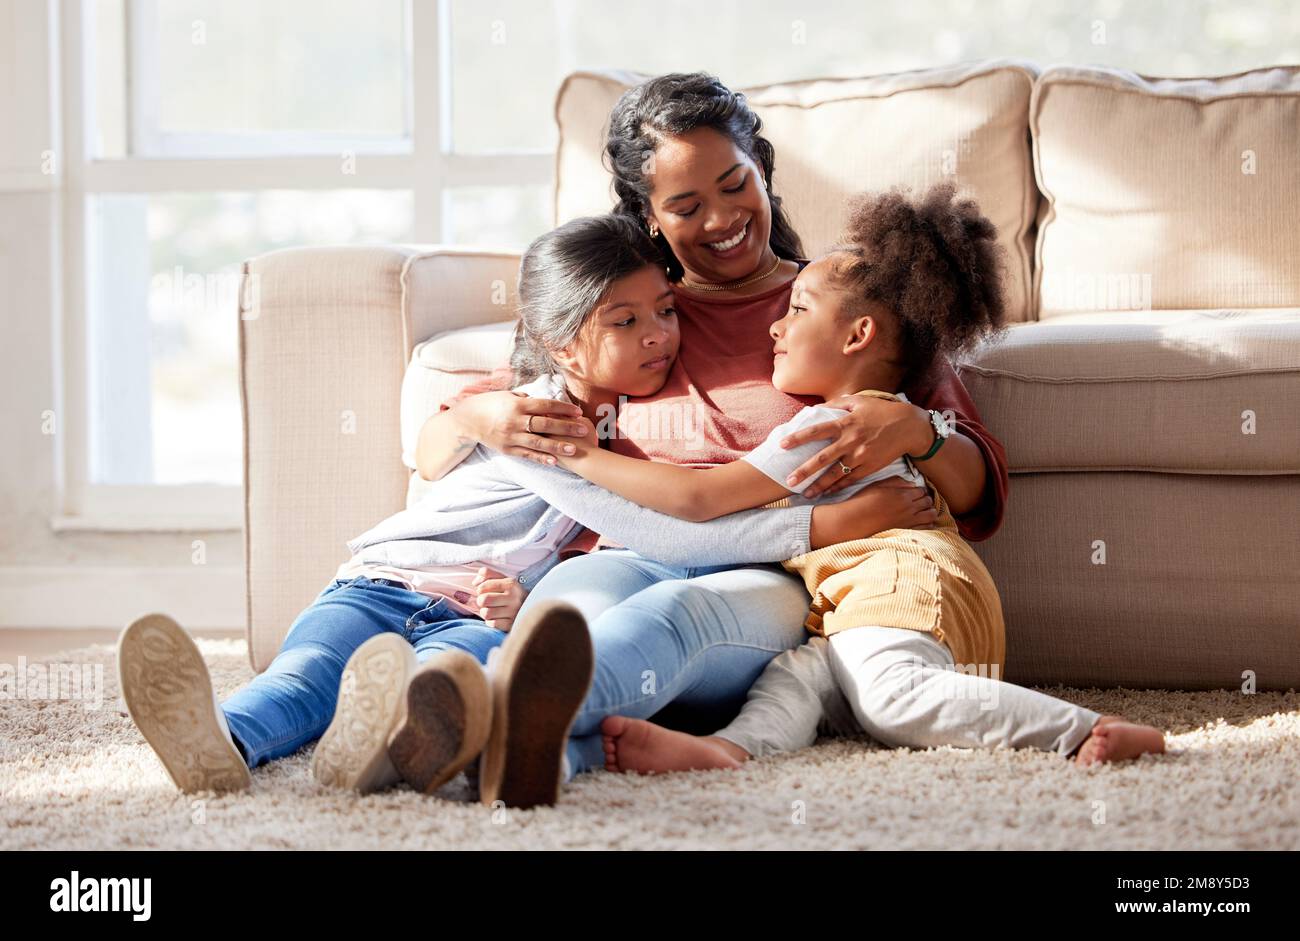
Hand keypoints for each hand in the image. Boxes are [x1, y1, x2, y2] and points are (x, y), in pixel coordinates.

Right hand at [462, 391, 589, 465]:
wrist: (467, 420)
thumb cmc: (488, 404)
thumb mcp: (506, 395)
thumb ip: (525, 397)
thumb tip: (541, 399)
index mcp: (517, 404)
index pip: (545, 405)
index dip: (563, 409)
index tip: (578, 412)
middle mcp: (515, 420)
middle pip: (545, 424)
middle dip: (566, 427)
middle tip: (583, 430)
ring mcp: (511, 436)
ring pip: (538, 442)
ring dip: (558, 446)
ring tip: (575, 449)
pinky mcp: (507, 449)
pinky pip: (527, 455)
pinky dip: (541, 458)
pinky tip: (555, 462)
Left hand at [472, 567, 526, 630]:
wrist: (533, 609)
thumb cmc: (512, 593)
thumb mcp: (503, 579)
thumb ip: (487, 574)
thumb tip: (475, 583)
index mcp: (511, 584)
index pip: (482, 587)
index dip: (480, 590)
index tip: (486, 592)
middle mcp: (514, 597)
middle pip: (483, 600)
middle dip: (481, 602)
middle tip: (487, 602)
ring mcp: (514, 612)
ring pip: (486, 613)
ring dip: (486, 613)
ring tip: (492, 610)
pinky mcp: (512, 624)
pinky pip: (492, 624)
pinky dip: (492, 622)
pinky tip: (498, 618)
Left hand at [780, 395, 933, 498]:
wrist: (909, 427)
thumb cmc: (882, 412)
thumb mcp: (860, 401)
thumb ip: (838, 404)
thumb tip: (818, 407)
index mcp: (846, 423)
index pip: (817, 431)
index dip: (798, 438)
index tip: (782, 445)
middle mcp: (851, 441)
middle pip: (822, 458)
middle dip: (804, 471)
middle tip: (788, 481)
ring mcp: (861, 456)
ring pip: (835, 474)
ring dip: (819, 486)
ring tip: (805, 494)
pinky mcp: (870, 467)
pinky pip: (850, 480)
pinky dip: (837, 487)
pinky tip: (826, 494)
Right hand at [809, 478, 936, 547]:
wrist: (853, 522)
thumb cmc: (862, 502)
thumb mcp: (877, 485)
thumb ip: (896, 482)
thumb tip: (912, 484)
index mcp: (902, 495)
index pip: (921, 490)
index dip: (918, 491)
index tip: (913, 494)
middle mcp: (909, 508)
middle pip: (928, 501)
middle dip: (924, 500)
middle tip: (917, 502)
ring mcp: (909, 521)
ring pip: (931, 514)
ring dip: (928, 511)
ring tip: (921, 512)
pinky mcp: (906, 532)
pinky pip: (926, 528)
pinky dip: (927, 524)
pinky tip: (920, 522)